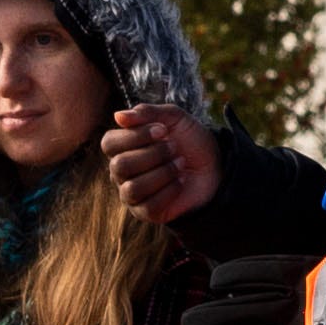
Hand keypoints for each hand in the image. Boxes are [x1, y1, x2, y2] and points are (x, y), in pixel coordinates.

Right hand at [104, 102, 221, 220]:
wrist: (215, 165)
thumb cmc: (190, 141)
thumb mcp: (174, 118)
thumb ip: (147, 112)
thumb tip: (118, 116)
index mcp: (122, 147)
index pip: (110, 143)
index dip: (135, 136)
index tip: (163, 130)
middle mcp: (121, 171)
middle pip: (120, 166)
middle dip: (153, 155)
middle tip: (175, 148)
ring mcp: (131, 194)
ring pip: (132, 188)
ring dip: (163, 173)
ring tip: (181, 164)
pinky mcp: (146, 212)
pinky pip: (148, 206)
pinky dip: (169, 191)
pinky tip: (181, 182)